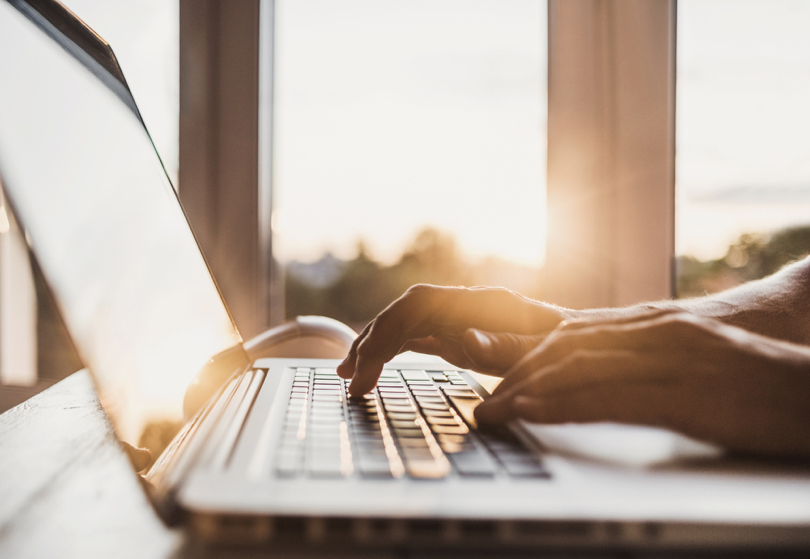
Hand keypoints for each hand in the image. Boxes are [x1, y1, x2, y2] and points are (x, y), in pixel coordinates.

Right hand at [337, 284, 570, 395]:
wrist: (587, 347)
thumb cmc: (570, 352)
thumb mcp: (545, 353)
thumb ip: (506, 346)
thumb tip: (463, 339)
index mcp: (484, 303)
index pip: (419, 304)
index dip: (387, 330)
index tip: (367, 366)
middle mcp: (466, 304)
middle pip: (404, 312)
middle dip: (372, 343)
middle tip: (351, 381)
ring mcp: (460, 318)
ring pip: (404, 323)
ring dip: (374, 346)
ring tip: (347, 375)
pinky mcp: (458, 333)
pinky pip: (415, 337)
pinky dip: (390, 352)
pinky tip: (372, 368)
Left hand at [475, 310, 809, 457]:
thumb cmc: (756, 383)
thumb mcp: (693, 360)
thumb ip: (648, 361)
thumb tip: (605, 382)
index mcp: (656, 323)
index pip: (575, 334)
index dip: (530, 357)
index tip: (502, 382)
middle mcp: (655, 331)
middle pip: (566, 346)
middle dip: (518, 374)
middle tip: (488, 402)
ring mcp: (669, 358)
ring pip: (577, 366)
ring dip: (526, 390)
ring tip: (494, 412)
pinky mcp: (683, 393)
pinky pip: (609, 396)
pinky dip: (562, 404)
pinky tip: (533, 413)